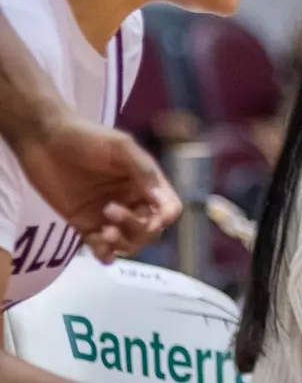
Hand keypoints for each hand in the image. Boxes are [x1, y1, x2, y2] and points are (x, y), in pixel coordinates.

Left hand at [14, 112, 181, 261]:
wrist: (44, 141)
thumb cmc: (86, 137)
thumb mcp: (121, 147)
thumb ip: (143, 170)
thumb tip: (160, 199)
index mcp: (145, 181)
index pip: (168, 207)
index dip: (165, 217)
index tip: (153, 221)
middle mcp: (132, 200)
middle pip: (150, 229)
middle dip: (137, 229)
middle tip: (110, 213)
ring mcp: (108, 215)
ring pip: (129, 242)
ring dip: (121, 243)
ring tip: (102, 233)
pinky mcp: (85, 225)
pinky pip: (102, 248)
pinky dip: (104, 253)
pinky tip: (97, 247)